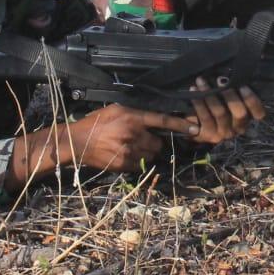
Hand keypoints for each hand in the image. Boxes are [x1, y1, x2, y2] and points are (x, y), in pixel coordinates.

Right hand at [59, 103, 196, 171]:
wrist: (77, 142)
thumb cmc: (96, 122)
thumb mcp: (116, 110)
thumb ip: (136, 114)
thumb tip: (154, 119)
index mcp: (133, 118)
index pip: (163, 120)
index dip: (181, 124)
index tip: (196, 128)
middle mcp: (133, 134)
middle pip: (159, 143)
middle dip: (155, 142)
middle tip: (143, 139)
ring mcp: (129, 151)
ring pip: (151, 155)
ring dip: (147, 152)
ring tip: (132, 147)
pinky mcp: (124, 165)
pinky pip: (141, 165)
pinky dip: (138, 162)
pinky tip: (125, 155)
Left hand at [184, 78, 266, 144]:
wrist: (198, 128)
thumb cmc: (218, 107)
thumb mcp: (228, 100)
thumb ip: (234, 91)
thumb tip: (229, 75)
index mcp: (247, 118)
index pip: (259, 113)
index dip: (252, 99)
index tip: (242, 85)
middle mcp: (238, 128)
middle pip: (240, 113)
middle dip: (230, 95)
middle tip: (220, 80)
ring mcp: (223, 133)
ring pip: (220, 113)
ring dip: (210, 94)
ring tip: (201, 80)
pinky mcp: (208, 135)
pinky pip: (205, 117)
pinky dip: (199, 102)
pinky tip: (194, 90)